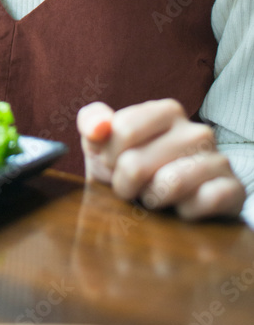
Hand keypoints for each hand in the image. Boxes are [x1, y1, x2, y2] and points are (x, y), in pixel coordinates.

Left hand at [77, 98, 245, 220]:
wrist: (164, 211)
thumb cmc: (129, 170)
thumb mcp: (102, 143)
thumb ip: (91, 122)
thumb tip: (98, 129)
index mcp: (167, 111)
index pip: (122, 129)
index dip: (107, 156)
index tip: (112, 164)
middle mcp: (197, 130)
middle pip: (136, 163)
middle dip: (124, 184)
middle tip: (132, 187)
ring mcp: (218, 160)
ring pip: (169, 184)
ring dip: (151, 200)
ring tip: (153, 198)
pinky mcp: (233, 191)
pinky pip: (203, 202)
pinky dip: (184, 213)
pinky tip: (181, 210)